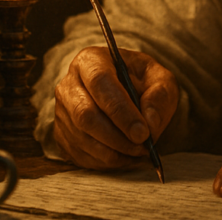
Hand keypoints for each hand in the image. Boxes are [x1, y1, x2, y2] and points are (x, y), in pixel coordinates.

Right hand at [51, 47, 178, 169]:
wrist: (126, 93)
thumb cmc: (142, 82)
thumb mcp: (160, 80)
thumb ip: (159, 96)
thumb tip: (149, 124)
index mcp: (92, 60)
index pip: (100, 82)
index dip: (121, 110)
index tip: (142, 132)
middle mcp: (69, 84)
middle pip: (85, 114)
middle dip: (117, 137)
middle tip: (143, 147)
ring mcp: (62, 111)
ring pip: (82, 138)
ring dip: (114, 152)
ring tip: (139, 152)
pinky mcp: (61, 135)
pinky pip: (80, 155)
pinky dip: (106, 162)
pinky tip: (125, 157)